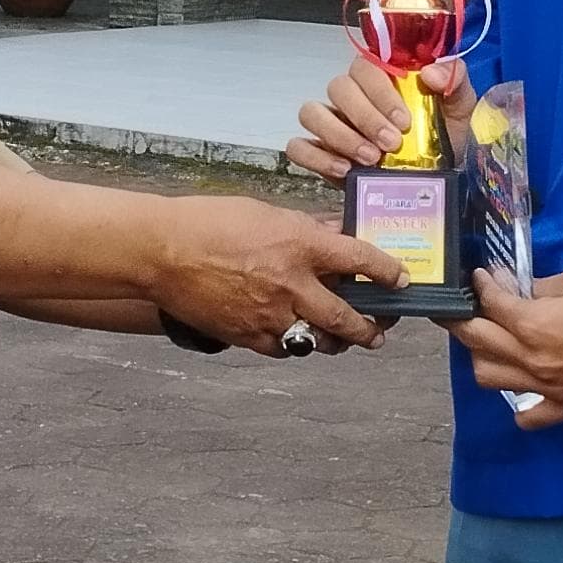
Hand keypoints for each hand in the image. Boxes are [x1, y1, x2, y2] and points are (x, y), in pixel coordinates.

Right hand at [149, 196, 399, 354]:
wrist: (162, 252)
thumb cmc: (209, 222)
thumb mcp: (266, 214)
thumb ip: (304, 229)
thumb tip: (334, 235)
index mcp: (300, 246)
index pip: (361, 260)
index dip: (387, 272)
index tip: (400, 279)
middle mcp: (292, 285)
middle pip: (347, 318)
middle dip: (370, 328)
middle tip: (379, 330)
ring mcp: (270, 316)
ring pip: (318, 341)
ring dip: (336, 342)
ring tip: (345, 340)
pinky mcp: (248, 336)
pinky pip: (283, 348)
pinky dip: (294, 344)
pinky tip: (297, 337)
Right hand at [289, 52, 476, 181]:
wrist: (435, 182)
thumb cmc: (444, 138)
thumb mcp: (459, 108)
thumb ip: (454, 81)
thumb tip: (431, 73)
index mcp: (381, 79)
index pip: (364, 66)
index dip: (380, 91)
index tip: (403, 120)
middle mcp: (351, 97)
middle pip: (337, 88)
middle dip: (364, 117)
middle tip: (390, 145)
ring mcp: (331, 124)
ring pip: (311, 113)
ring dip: (338, 135)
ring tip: (368, 159)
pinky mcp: (319, 153)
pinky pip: (296, 147)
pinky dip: (315, 157)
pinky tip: (343, 170)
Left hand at [451, 265, 562, 426]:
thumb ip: (541, 286)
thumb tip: (516, 287)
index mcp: (537, 324)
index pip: (490, 305)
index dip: (483, 285)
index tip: (484, 277)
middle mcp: (535, 361)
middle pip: (476, 342)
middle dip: (465, 318)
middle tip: (467, 305)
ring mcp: (549, 390)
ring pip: (489, 378)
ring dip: (484, 355)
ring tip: (493, 339)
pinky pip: (526, 415)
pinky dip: (517, 398)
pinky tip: (525, 379)